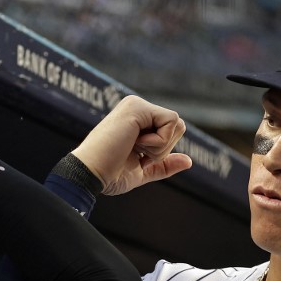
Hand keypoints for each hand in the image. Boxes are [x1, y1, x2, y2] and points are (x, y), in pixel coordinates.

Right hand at [72, 95, 191, 195]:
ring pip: (176, 124)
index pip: (171, 132)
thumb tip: (189, 161)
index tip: (136, 157)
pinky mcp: (137, 106)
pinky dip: (158, 142)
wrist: (90, 174)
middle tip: (135, 152)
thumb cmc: (109, 175)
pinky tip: (134, 142)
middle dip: (163, 149)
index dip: (161, 152)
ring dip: (160, 146)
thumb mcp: (142, 172)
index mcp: (138, 121)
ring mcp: (137, 105)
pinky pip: (171, 122)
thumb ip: (164, 165)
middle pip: (178, 126)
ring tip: (133, 147)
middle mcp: (137, 108)